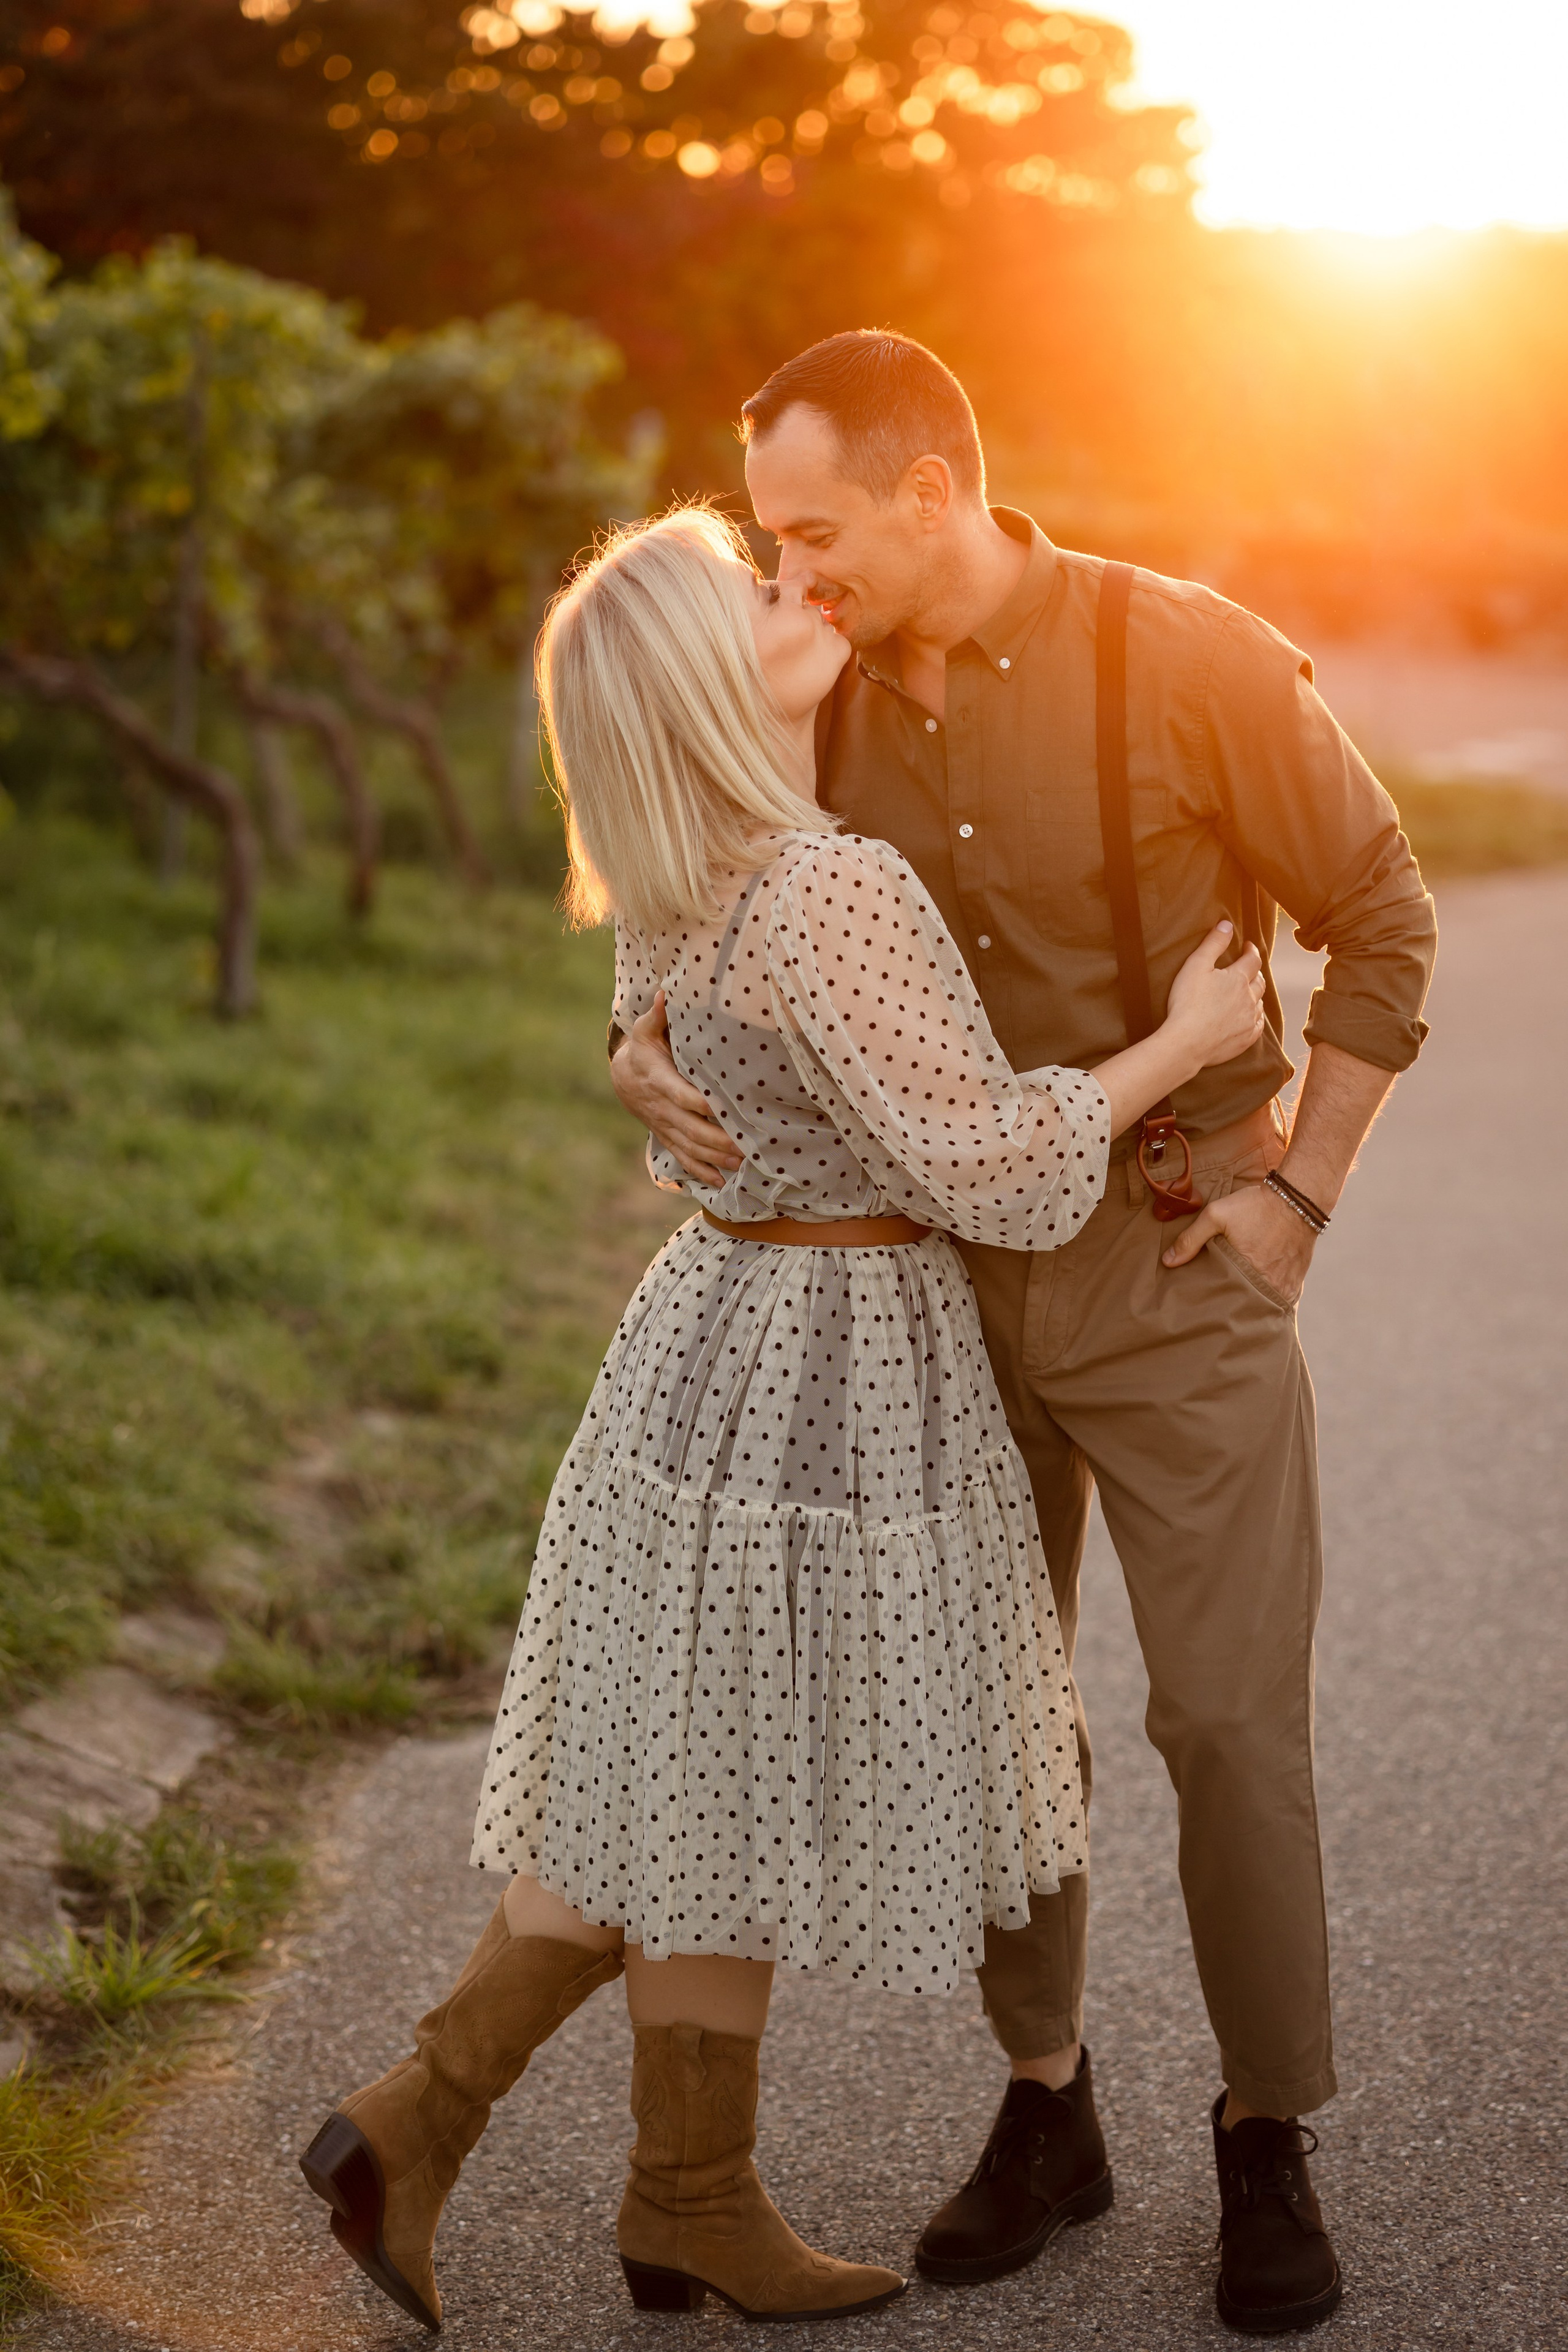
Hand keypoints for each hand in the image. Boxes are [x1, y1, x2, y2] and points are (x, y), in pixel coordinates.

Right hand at [609, 992, 743, 1186]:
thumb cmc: (644, 1048)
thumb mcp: (647, 1030)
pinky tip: (721, 1183)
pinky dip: (701, 1172)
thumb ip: (658, 1015)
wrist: (624, 1077)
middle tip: (745, 1146)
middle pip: (692, 1128)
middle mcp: (662, 1109)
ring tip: (741, 1164)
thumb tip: (665, 992)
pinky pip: (684, 1158)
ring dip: (716, 1158)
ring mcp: (665, 1126)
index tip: (720, 1108)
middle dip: (718, 1140)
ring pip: (691, 1147)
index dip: (699, 1103)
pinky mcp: (668, 1137)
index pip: (681, 1095)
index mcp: (659, 1081)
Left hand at [1161, 1177, 1314, 1301]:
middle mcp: (1267, 1285)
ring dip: (1252, 1304)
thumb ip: (1191, 1239)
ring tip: (1239, 1303)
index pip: (1222, 1298)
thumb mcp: (1217, 1215)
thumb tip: (1168, 1261)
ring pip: (1263, 1305)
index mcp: (1245, 1272)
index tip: (1202, 1300)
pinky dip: (1270, 1299)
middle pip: (1244, 1306)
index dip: (1212, 1299)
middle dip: (1232, 1306)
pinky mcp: (1296, 1282)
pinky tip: (1260, 1299)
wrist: (1298, 1198)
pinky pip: (1282, 1301)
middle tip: (1220, 1304)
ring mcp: (1285, 1286)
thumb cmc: (1256, 1206)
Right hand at [1165, 921, 1265, 1070]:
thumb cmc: (1187, 1002)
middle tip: (1249, 968)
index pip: (1252, 959)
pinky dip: (1256, 1018)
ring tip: (1249, 992)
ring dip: (1256, 994)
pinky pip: (1258, 1026)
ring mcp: (1249, 1020)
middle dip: (1255, 972)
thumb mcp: (1196, 965)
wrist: (1187, 1042)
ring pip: (1259, 1003)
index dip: (1251, 950)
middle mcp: (1249, 998)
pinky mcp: (1245, 1039)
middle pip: (1259, 981)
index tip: (1247, 946)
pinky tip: (1251, 1018)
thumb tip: (1227, 924)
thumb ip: (1213, 943)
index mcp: (1238, 978)